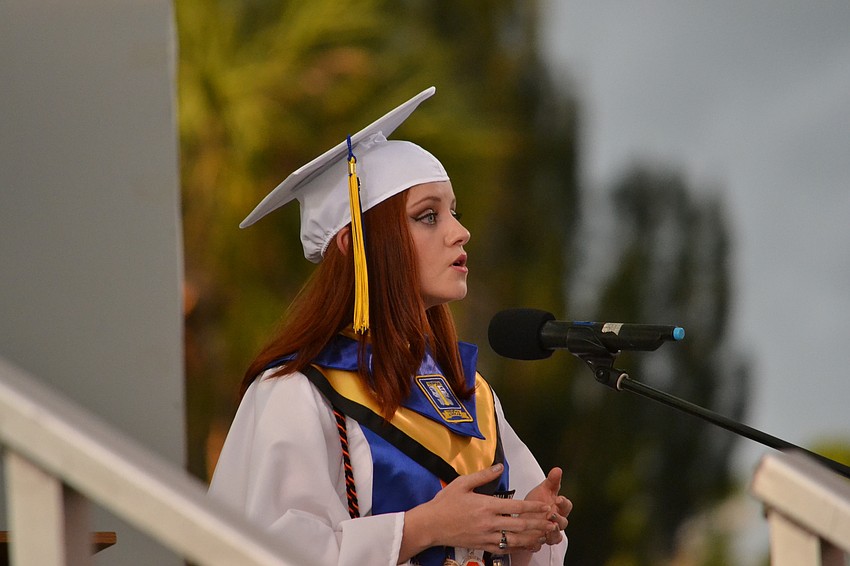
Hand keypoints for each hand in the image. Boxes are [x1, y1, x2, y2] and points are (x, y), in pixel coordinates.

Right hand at [399, 464, 554, 561]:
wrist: (430, 525)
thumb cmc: (444, 503)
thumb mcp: (462, 483)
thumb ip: (484, 475)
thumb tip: (499, 467)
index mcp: (486, 505)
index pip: (516, 506)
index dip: (533, 507)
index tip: (545, 506)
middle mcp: (488, 522)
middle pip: (520, 525)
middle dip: (539, 523)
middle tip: (553, 522)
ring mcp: (485, 536)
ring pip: (514, 539)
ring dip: (532, 537)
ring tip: (545, 535)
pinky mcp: (481, 545)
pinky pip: (503, 548)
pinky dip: (517, 547)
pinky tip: (526, 545)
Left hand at [523, 467, 572, 545]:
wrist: (523, 515)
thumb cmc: (537, 502)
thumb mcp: (543, 490)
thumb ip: (551, 481)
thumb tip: (557, 469)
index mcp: (559, 508)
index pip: (567, 506)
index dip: (564, 503)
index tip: (558, 499)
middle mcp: (556, 522)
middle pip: (563, 524)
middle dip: (558, 520)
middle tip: (551, 515)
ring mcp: (548, 532)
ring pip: (554, 537)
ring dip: (551, 534)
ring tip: (545, 530)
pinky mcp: (537, 541)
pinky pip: (539, 546)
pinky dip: (536, 544)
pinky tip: (532, 541)